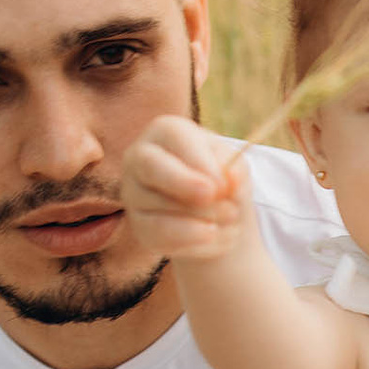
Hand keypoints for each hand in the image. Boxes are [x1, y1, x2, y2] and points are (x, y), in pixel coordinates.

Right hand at [121, 114, 251, 262]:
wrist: (213, 211)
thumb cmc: (220, 177)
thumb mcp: (234, 166)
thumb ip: (234, 169)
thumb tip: (230, 179)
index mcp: (165, 132)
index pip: (174, 137)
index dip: (200, 162)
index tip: (225, 185)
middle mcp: (139, 158)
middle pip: (152, 166)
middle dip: (185, 183)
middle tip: (213, 197)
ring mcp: (133, 192)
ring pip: (160, 205)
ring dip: (202, 215)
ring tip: (230, 216)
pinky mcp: (138, 225)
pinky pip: (160, 233)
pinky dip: (192, 236)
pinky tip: (212, 233)